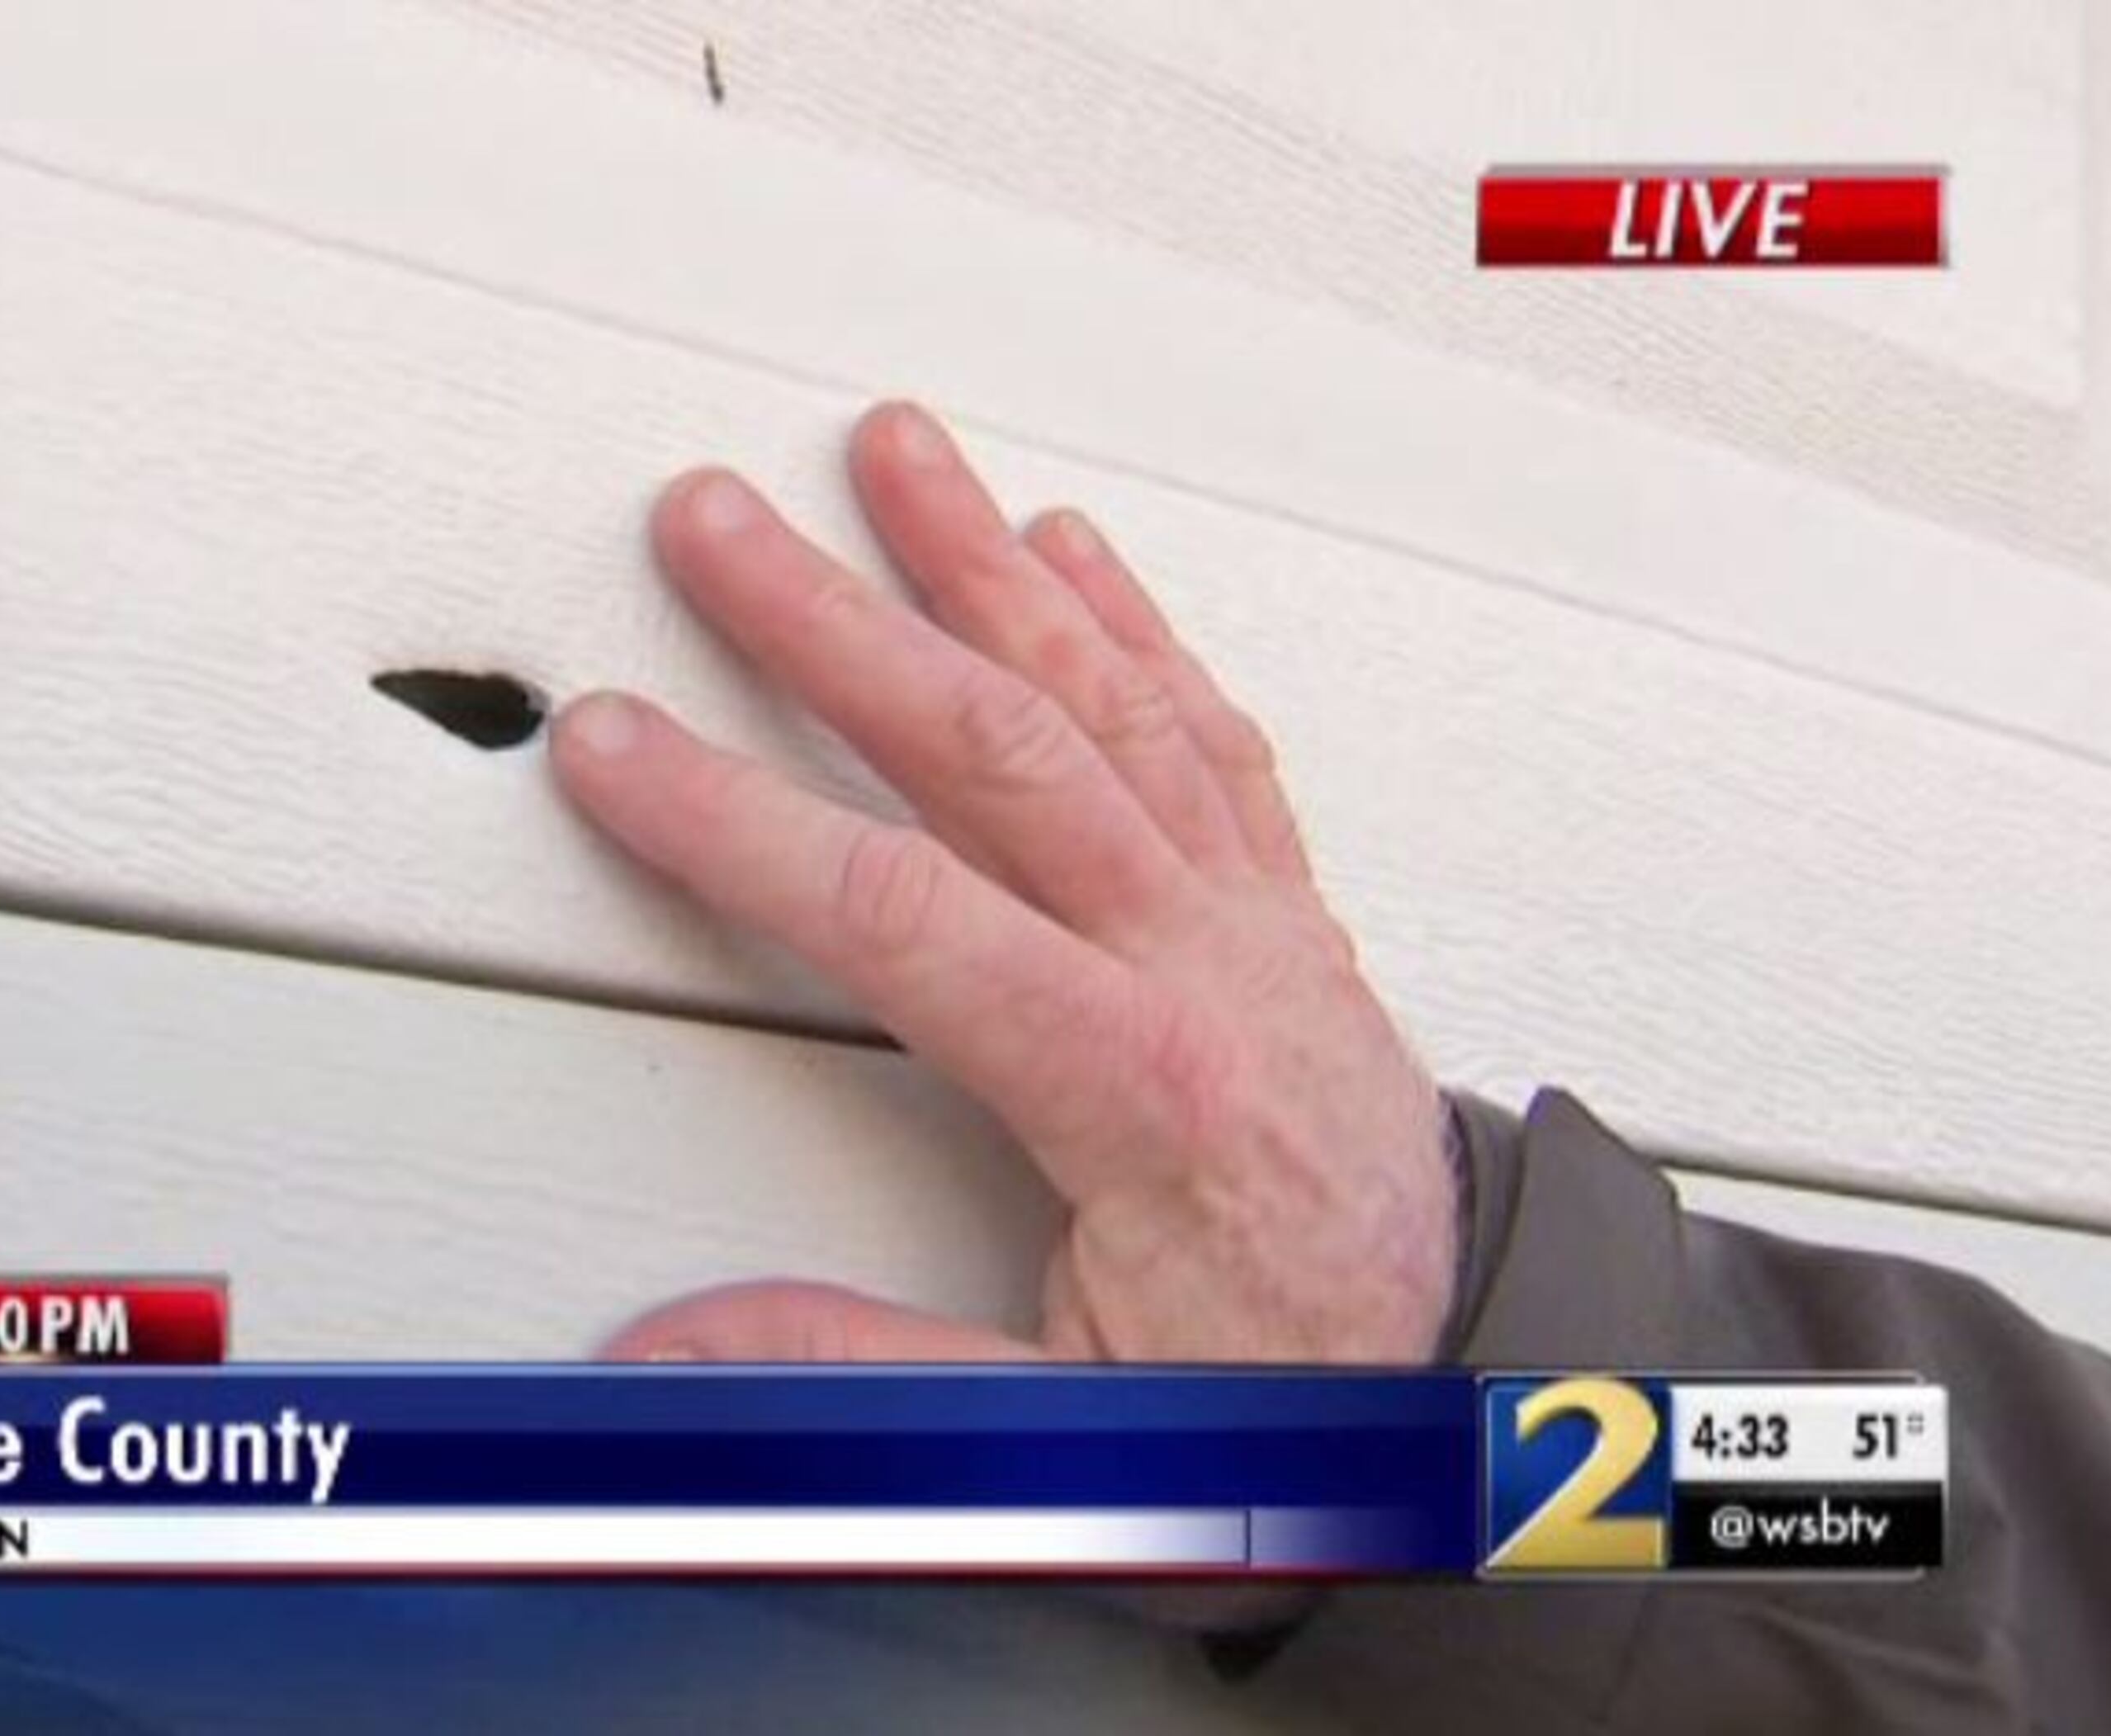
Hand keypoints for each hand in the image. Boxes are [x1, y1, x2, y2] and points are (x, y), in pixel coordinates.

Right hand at [554, 404, 1456, 1365]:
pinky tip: (1070, 553)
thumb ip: (861, 1376)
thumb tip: (673, 1350)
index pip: (899, 912)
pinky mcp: (1286, 912)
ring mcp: (1255, 921)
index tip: (619, 750)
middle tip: (715, 524)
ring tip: (897, 452)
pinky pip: (1209, 731)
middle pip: (995, 746)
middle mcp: (1205, 965)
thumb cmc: (1303, 1404)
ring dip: (985, 566)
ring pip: (1108, 698)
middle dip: (836, 620)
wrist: (1491, 1386)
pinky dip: (1134, 627)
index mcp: (1136, 1085)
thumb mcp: (1070, 1440)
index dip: (737, 821)